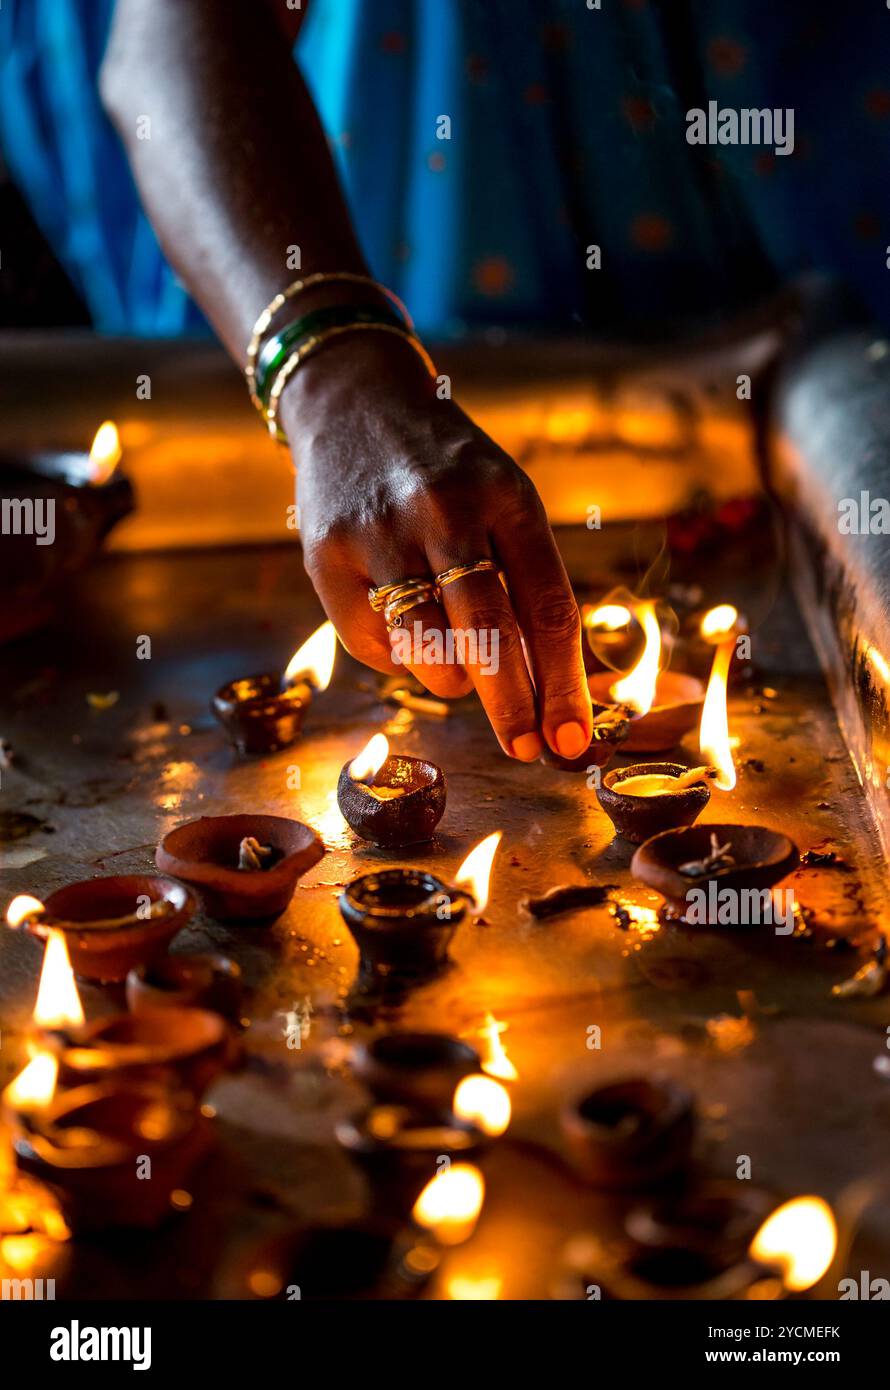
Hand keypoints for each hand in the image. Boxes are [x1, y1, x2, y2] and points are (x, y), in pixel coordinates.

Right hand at [282, 332, 592, 761]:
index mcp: (508, 498)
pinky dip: (397, 658)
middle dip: (513, 709)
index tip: (572, 741)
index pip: (548, 609)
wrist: (354, 404)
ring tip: (459, 668)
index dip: (564, 686)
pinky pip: (370, 643)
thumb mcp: (505, 503)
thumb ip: (529, 584)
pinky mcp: (326, 553)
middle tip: (526, 750)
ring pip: (427, 651)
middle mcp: (444, 510)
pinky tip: (406, 634)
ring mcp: (380, 531)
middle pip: (489, 637)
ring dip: (453, 682)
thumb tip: (556, 691)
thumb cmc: (450, 473)